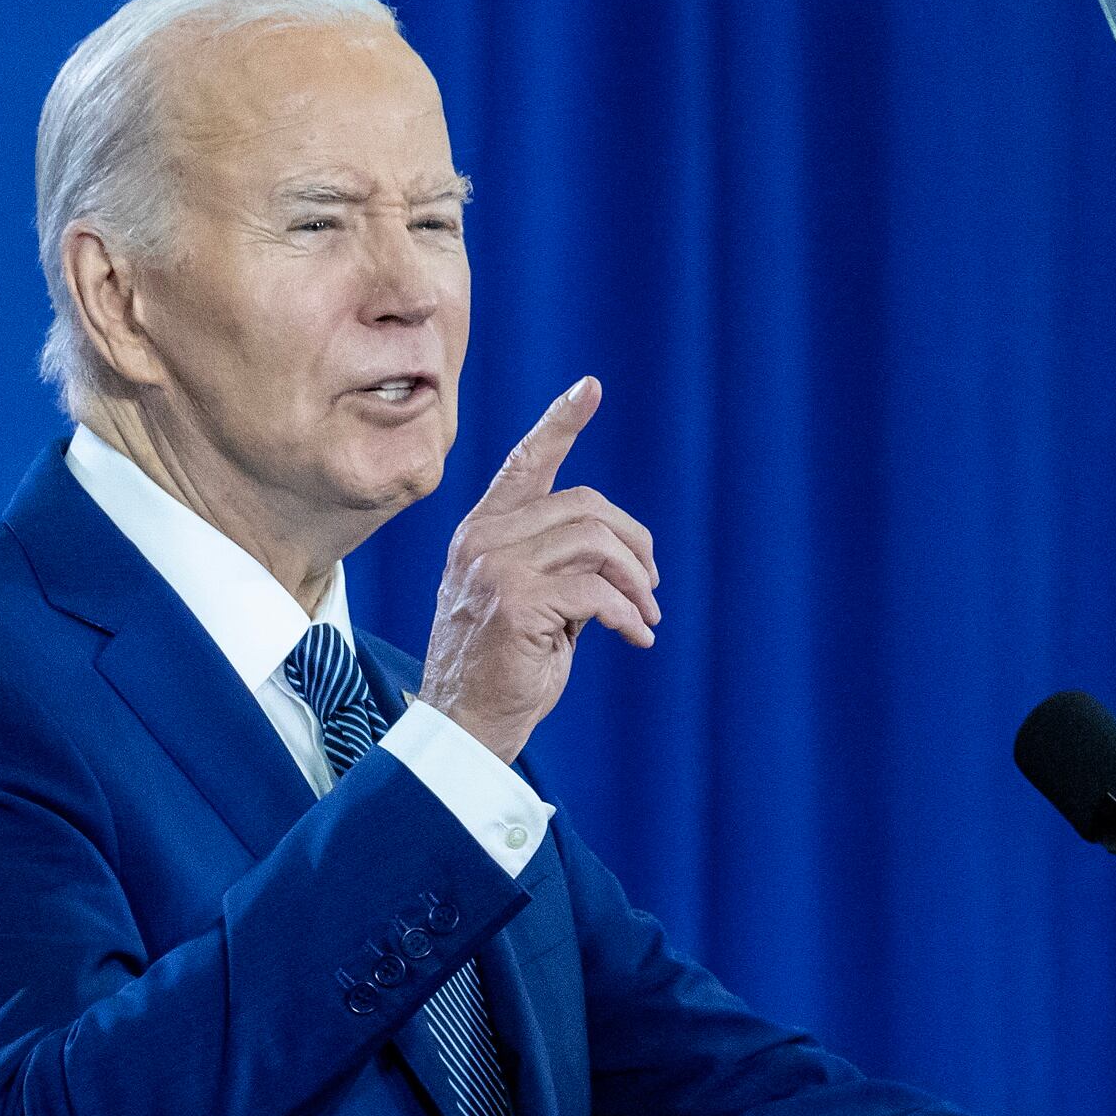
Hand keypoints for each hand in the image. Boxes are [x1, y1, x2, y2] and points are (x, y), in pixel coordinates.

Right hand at [415, 379, 659, 761]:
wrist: (465, 727)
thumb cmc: (501, 667)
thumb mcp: (526, 599)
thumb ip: (554, 561)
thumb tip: (620, 548)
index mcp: (482, 532)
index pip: (524, 464)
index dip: (559, 424)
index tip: (590, 387)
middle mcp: (482, 540)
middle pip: (585, 506)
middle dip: (633, 543)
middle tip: (651, 584)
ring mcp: (495, 569)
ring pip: (595, 543)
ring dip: (635, 582)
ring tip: (644, 614)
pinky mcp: (516, 603)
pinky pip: (597, 593)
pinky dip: (628, 615)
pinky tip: (636, 638)